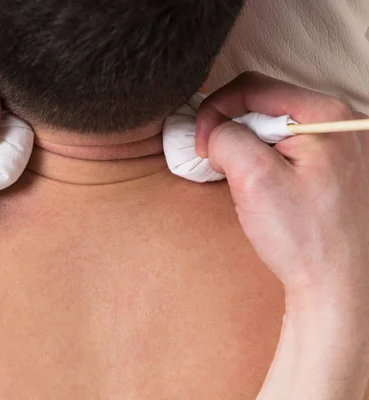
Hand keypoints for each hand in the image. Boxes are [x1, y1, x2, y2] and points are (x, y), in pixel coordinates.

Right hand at [196, 72, 368, 398]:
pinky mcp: (339, 167)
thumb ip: (226, 138)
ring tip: (243, 181)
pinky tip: (265, 189)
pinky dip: (267, 162)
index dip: (215, 110)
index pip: (252, 87)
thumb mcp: (253, 179)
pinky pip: (291, 148)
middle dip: (232, 131)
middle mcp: (341, 122)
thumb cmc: (305, 238)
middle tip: (218, 165)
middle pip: (265, 105)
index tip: (200, 144)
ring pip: (276, 128)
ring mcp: (343, 145)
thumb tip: (215, 130)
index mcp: (325, 114)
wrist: (341, 287)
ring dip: (248, 149)